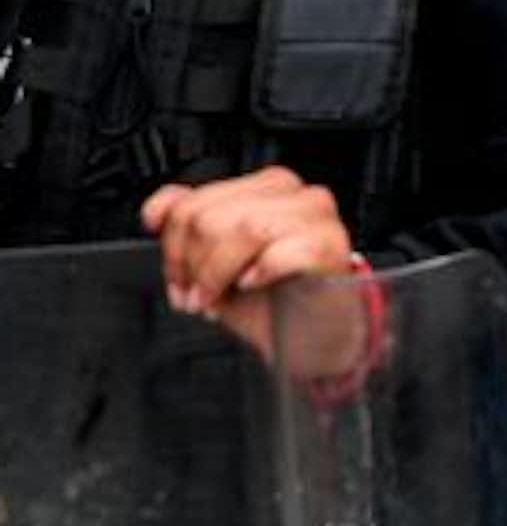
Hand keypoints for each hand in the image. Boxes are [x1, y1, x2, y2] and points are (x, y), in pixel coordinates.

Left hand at [141, 166, 362, 369]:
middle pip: (213, 217)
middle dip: (194, 266)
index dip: (173, 249)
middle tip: (198, 296)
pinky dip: (261, 273)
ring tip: (217, 298)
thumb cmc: (269, 300)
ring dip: (220, 274)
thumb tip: (157, 209)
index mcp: (263, 189)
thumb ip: (187, 229)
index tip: (178, 280)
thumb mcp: (214, 264)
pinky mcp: (330, 246)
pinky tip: (256, 284)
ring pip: (248, 228)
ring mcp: (317, 218)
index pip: (194, 202)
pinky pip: (282, 251)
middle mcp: (293, 195)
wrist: (311, 335)